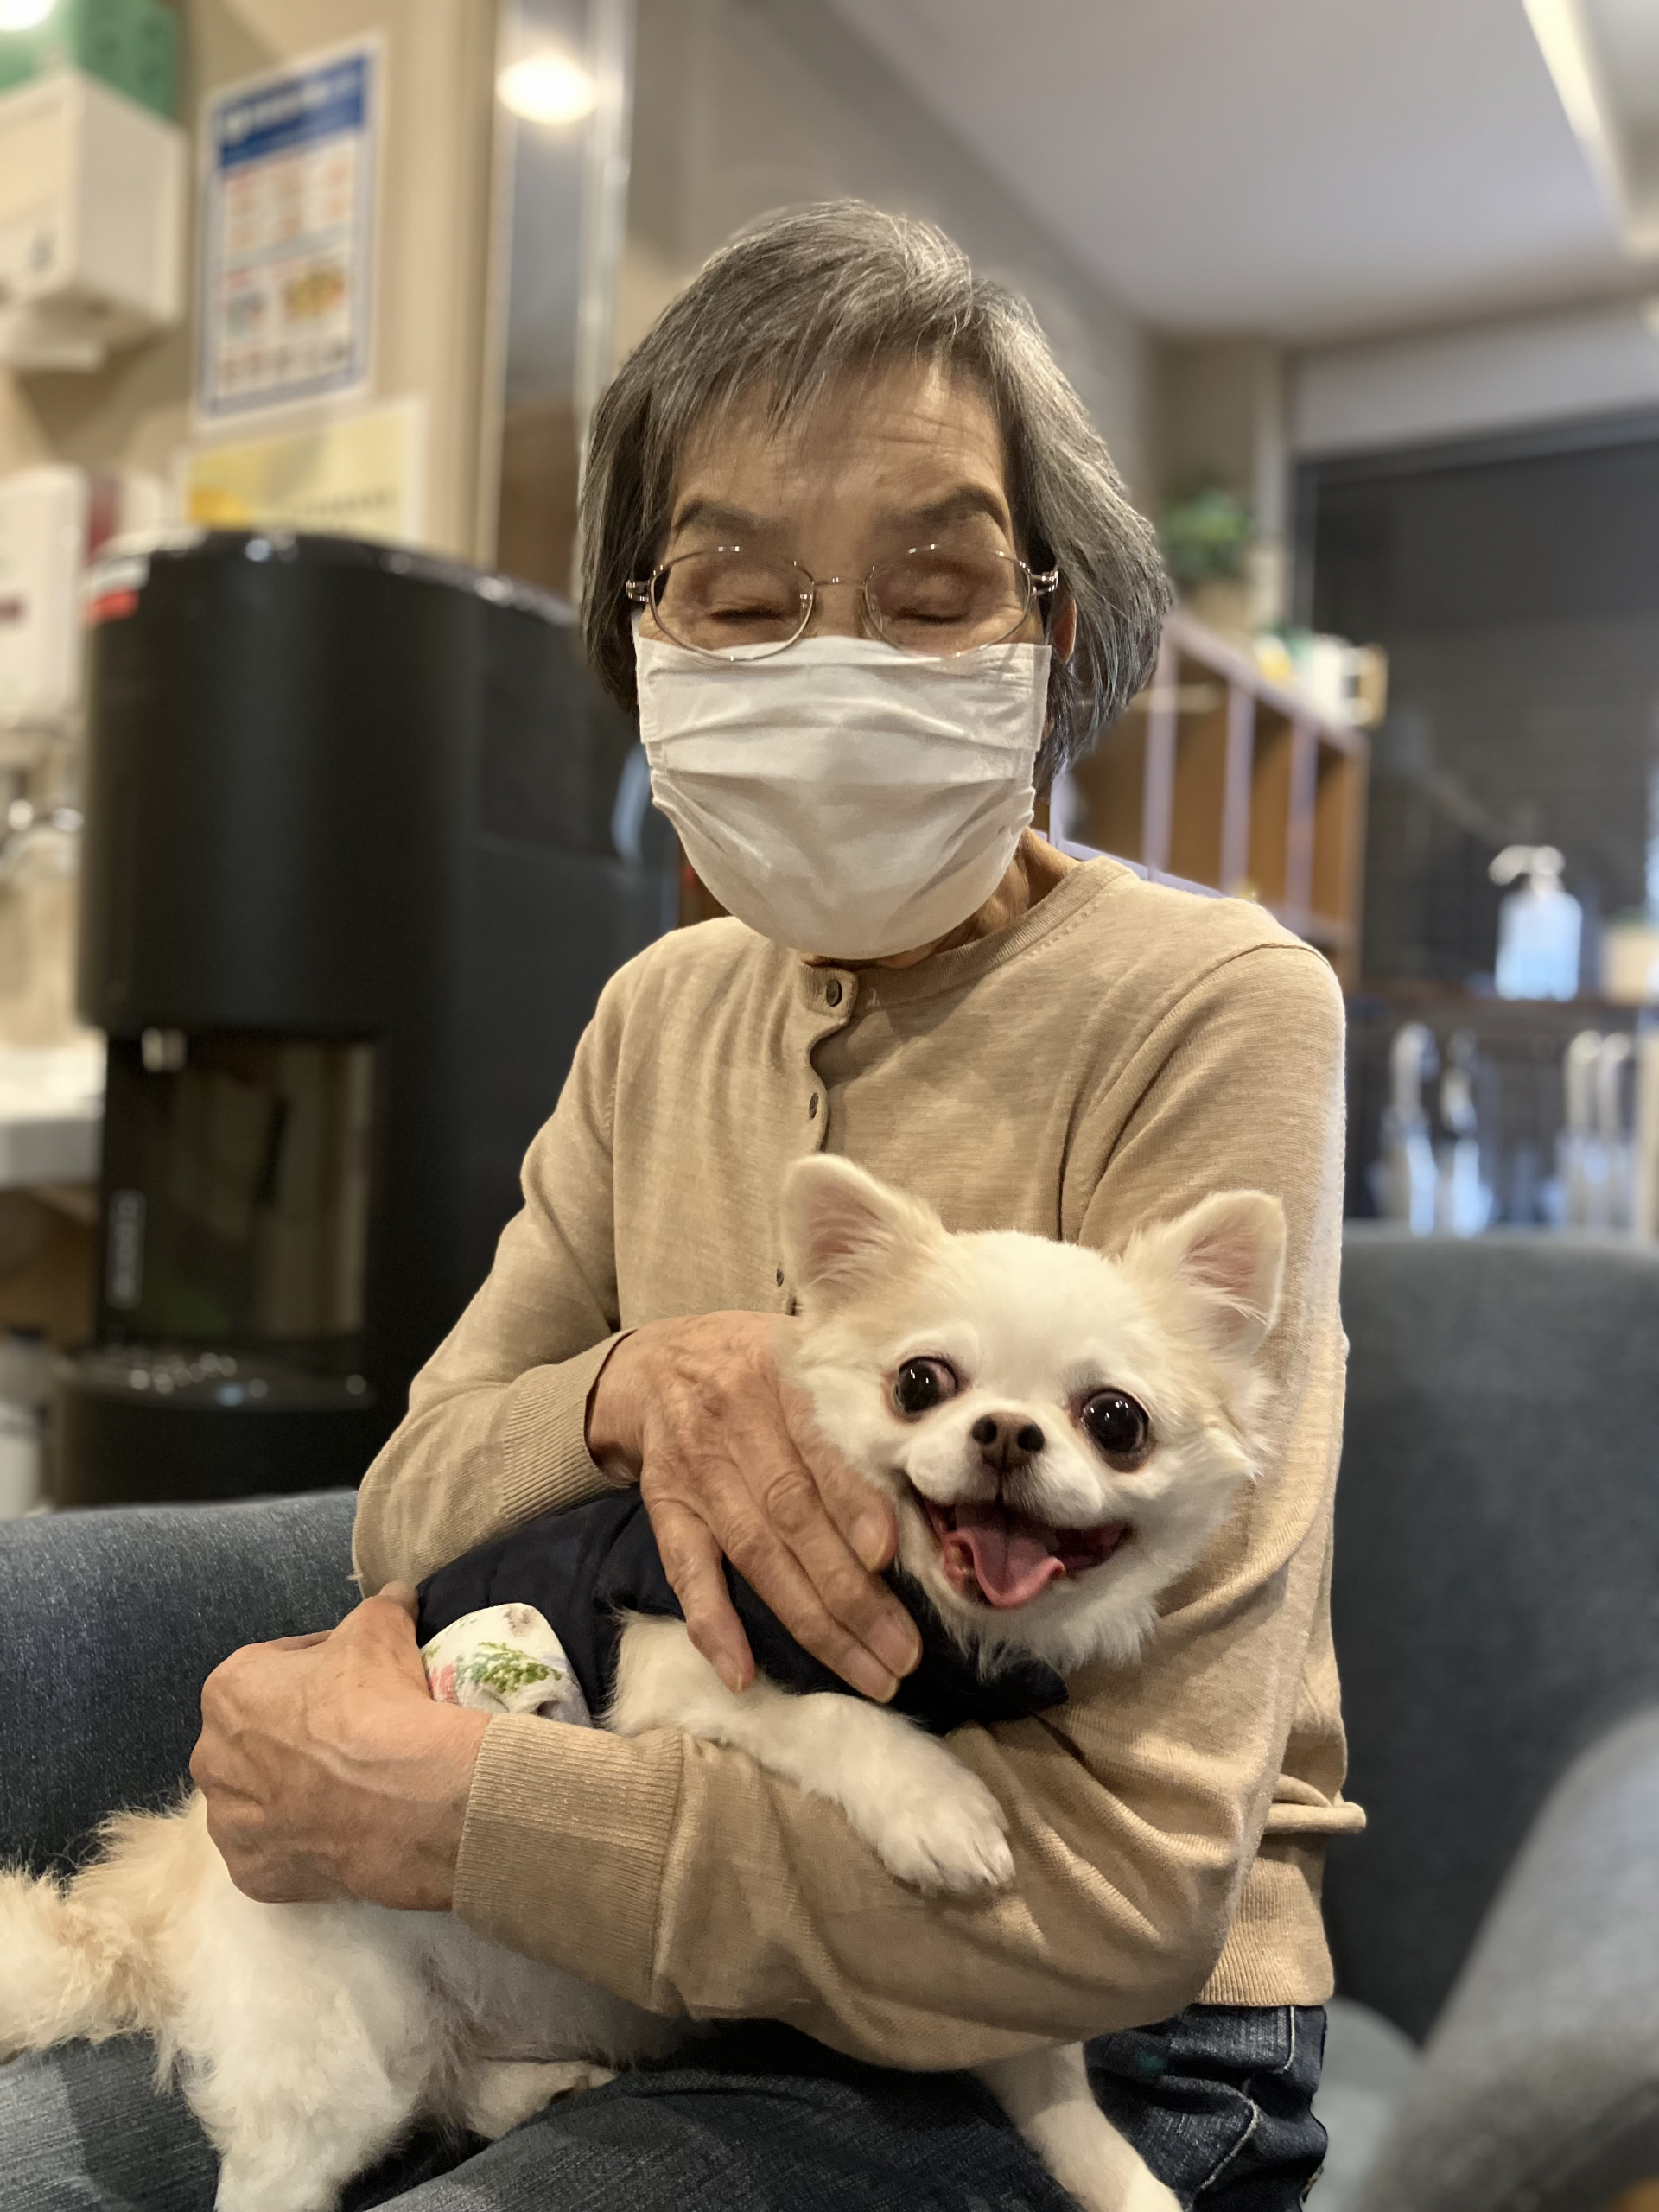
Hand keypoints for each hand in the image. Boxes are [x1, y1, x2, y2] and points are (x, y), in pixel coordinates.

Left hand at [190, 1585, 488, 1908]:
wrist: (400, 1798)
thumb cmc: (377, 1703)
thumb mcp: (383, 1628)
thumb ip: (382, 1606)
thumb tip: (397, 1594)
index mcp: (228, 1690)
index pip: (275, 1668)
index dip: (319, 1668)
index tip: (356, 1677)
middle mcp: (210, 1757)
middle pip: (259, 1736)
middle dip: (296, 1733)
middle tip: (353, 1732)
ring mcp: (227, 1823)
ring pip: (260, 1798)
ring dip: (293, 1789)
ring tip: (349, 1784)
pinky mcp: (251, 1874)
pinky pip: (276, 1849)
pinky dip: (302, 1840)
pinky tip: (342, 1827)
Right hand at [586, 1312, 921, 1700]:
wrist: (655, 1361)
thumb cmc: (759, 1365)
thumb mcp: (806, 1356)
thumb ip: (858, 1405)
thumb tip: (930, 1476)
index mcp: (780, 1381)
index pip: (819, 1450)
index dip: (852, 1503)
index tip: (887, 1555)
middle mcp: (733, 1425)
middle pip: (793, 1518)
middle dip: (852, 1594)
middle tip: (903, 1653)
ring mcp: (695, 1473)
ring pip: (754, 1555)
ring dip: (811, 1623)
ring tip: (867, 1674)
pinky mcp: (665, 1507)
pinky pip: (686, 1571)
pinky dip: (713, 1623)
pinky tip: (742, 1673)